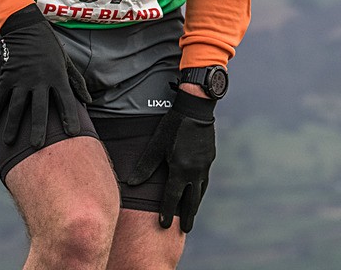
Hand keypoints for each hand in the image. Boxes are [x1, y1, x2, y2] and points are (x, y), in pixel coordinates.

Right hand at [0, 4, 90, 147]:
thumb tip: (88, 101)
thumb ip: (76, 82)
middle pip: (39, 107)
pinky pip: (0, 96)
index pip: (66, 99)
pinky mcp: (8, 75)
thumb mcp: (66, 61)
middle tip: (37, 146)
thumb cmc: (49, 46)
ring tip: (9, 142)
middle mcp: (40, 79)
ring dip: (12, 125)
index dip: (70, 116)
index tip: (73, 133)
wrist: (27, 27)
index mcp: (57, 76)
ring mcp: (22, 78)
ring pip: (16, 106)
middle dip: (38, 127)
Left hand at [127, 89, 215, 232]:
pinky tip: (198, 192)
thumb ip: (145, 166)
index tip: (163, 225)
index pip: (172, 198)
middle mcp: (195, 172)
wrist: (196, 109)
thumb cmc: (173, 125)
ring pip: (200, 192)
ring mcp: (204, 166)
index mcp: (181, 170)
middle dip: (187, 216)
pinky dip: (200, 190)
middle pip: (191, 201)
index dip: (166, 212)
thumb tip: (131, 184)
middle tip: (184, 230)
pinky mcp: (209, 159)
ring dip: (195, 205)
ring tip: (191, 215)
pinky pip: (204, 180)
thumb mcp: (156, 144)